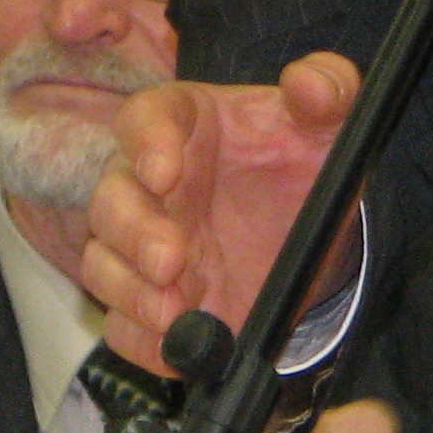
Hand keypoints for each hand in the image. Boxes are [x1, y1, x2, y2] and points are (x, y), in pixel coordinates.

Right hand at [82, 51, 361, 373]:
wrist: (309, 232)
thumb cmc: (301, 161)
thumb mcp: (328, 123)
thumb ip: (329, 89)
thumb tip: (310, 84)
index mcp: (183, 123)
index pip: (143, 118)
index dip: (146, 143)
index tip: (164, 172)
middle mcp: (149, 184)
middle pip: (111, 200)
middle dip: (134, 233)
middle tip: (172, 261)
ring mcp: (143, 245)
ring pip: (103, 263)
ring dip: (131, 291)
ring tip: (175, 311)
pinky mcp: (150, 299)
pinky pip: (120, 324)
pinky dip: (140, 341)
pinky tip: (174, 349)